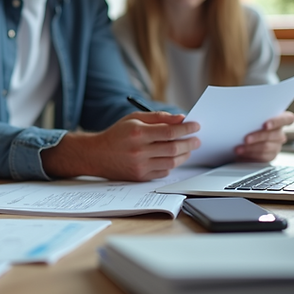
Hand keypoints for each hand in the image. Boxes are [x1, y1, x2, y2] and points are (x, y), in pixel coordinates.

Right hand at [41, 111, 200, 180]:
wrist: (96, 155)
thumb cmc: (117, 134)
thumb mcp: (133, 118)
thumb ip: (158, 117)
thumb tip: (181, 118)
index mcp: (138, 132)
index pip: (170, 131)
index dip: (186, 129)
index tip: (196, 126)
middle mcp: (139, 150)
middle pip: (174, 148)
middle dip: (190, 143)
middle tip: (197, 140)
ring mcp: (140, 165)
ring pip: (171, 162)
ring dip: (184, 155)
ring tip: (188, 149)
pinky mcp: (140, 176)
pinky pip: (164, 171)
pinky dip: (172, 164)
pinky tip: (173, 158)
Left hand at [235, 110, 293, 161]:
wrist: (240, 139)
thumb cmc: (247, 124)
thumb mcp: (251, 118)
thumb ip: (253, 116)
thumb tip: (242, 116)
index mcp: (279, 119)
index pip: (287, 119)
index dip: (277, 121)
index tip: (265, 125)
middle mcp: (279, 132)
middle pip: (274, 134)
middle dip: (258, 136)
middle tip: (246, 139)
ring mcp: (277, 145)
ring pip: (267, 146)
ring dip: (251, 147)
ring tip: (239, 148)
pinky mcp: (270, 155)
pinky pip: (262, 156)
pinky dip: (250, 154)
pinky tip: (242, 153)